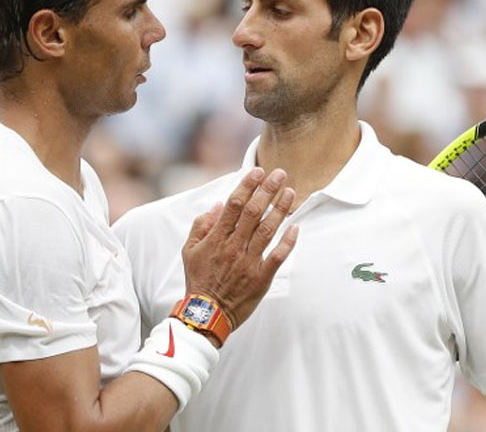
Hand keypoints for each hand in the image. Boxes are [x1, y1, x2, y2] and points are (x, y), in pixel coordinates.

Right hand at [181, 168, 297, 330]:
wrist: (206, 313)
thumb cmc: (198, 280)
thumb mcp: (189, 250)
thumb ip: (201, 225)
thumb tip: (217, 205)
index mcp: (217, 238)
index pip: (234, 205)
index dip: (247, 185)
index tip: (258, 171)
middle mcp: (234, 246)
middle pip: (254, 212)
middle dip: (268, 190)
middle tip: (280, 173)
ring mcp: (249, 262)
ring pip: (268, 230)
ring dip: (280, 209)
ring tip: (290, 192)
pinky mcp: (261, 277)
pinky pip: (277, 256)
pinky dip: (287, 242)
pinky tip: (296, 227)